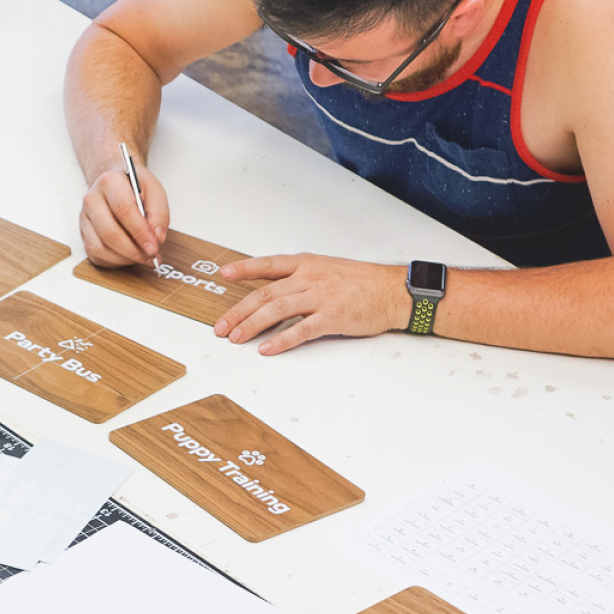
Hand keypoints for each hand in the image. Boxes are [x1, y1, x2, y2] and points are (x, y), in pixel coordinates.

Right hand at [79, 159, 170, 266]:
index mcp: (110, 183)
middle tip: (150, 256)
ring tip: (141, 257)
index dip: (140, 232)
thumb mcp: (154, 191)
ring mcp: (85, 218)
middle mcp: (92, 200)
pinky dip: (114, 262)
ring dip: (124, 259)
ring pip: (100, 248)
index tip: (154, 246)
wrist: (114, 184)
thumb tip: (156, 238)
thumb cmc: (134, 188)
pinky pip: (95, 255)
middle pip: (109, 233)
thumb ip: (159, 214)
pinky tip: (128, 256)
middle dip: (133, 250)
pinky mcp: (83, 233)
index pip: (123, 210)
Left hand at [212, 254, 409, 353]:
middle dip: (239, 311)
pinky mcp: (332, 317)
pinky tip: (267, 348)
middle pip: (265, 294)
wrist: (392, 291)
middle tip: (221, 326)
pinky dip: (282, 340)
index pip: (267, 265)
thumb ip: (299, 276)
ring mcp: (320, 297)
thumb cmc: (361, 281)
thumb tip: (272, 289)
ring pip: (277, 310)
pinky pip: (301, 330)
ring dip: (252, 326)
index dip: (244, 269)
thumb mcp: (326, 268)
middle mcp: (309, 278)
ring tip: (236, 338)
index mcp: (306, 264)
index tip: (224, 274)